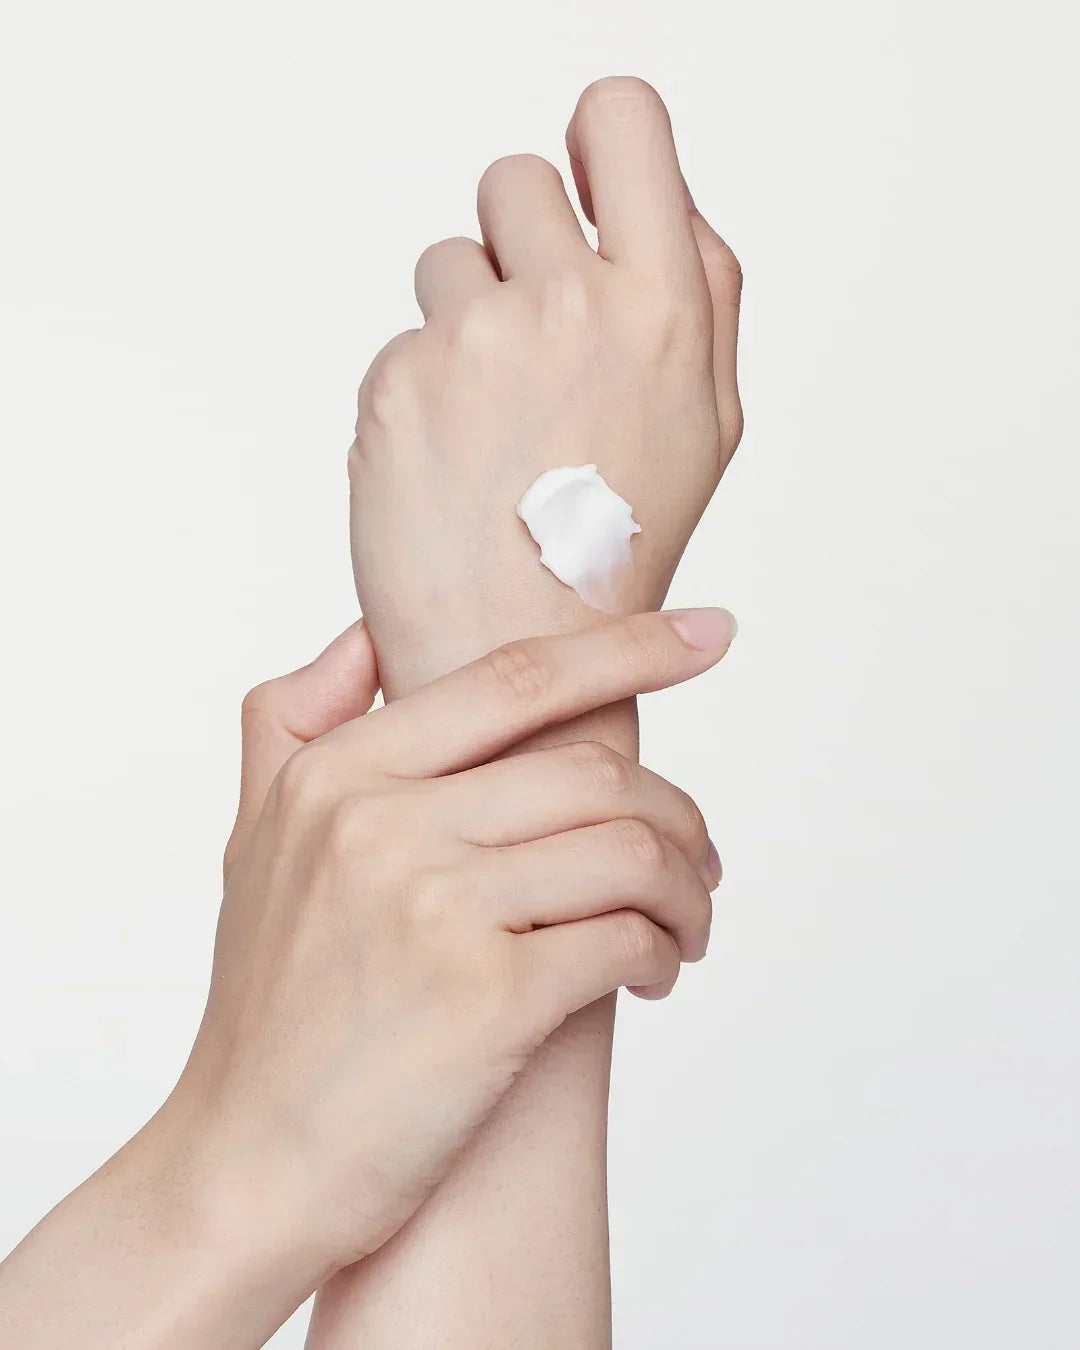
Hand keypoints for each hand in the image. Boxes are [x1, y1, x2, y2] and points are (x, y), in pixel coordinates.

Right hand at [170, 608, 734, 1284]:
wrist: (246, 1167)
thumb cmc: (268, 1010)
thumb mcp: (251, 840)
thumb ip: (292, 720)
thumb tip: (365, 636)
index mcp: (338, 773)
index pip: (514, 679)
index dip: (628, 648)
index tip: (710, 634)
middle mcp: (381, 824)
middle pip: (595, 770)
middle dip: (676, 811)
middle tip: (700, 856)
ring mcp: (434, 908)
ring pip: (629, 851)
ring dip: (684, 887)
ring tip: (685, 923)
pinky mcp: (487, 999)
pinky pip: (625, 938)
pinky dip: (662, 950)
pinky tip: (652, 972)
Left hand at [348, 78, 742, 696]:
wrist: (521, 651)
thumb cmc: (618, 550)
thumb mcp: (710, 419)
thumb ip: (702, 289)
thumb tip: (660, 194)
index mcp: (662, 304)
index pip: (621, 118)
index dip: (598, 137)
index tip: (587, 175)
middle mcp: (566, 305)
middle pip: (515, 181)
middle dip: (521, 249)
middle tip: (536, 348)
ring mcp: (471, 341)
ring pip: (447, 260)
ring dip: (466, 321)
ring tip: (496, 423)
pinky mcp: (394, 381)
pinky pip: (403, 339)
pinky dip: (421, 389)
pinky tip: (452, 460)